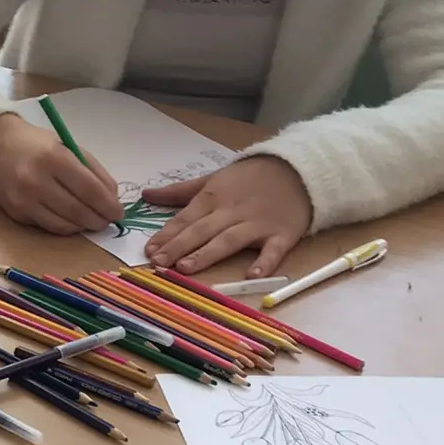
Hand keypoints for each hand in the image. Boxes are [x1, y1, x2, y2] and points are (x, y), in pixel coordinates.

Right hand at [0, 114, 122, 233]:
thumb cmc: (37, 145)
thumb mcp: (68, 147)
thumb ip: (93, 171)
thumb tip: (112, 200)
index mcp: (54, 158)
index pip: (90, 190)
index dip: (109, 206)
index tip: (119, 213)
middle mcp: (36, 180)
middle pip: (78, 211)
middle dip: (99, 220)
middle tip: (107, 220)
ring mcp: (23, 199)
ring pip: (64, 225)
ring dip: (83, 226)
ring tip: (91, 220)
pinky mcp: (15, 212)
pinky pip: (48, 226)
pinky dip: (65, 226)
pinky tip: (71, 219)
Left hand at [143, 156, 312, 275]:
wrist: (298, 169)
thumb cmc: (250, 178)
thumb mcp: (213, 179)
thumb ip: (179, 191)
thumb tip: (146, 195)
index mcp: (213, 197)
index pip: (185, 218)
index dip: (166, 235)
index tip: (148, 251)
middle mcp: (232, 211)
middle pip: (201, 230)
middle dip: (178, 246)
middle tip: (158, 263)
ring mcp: (258, 224)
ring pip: (229, 240)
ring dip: (207, 253)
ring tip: (185, 267)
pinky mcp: (283, 234)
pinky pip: (273, 250)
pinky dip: (265, 262)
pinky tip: (252, 275)